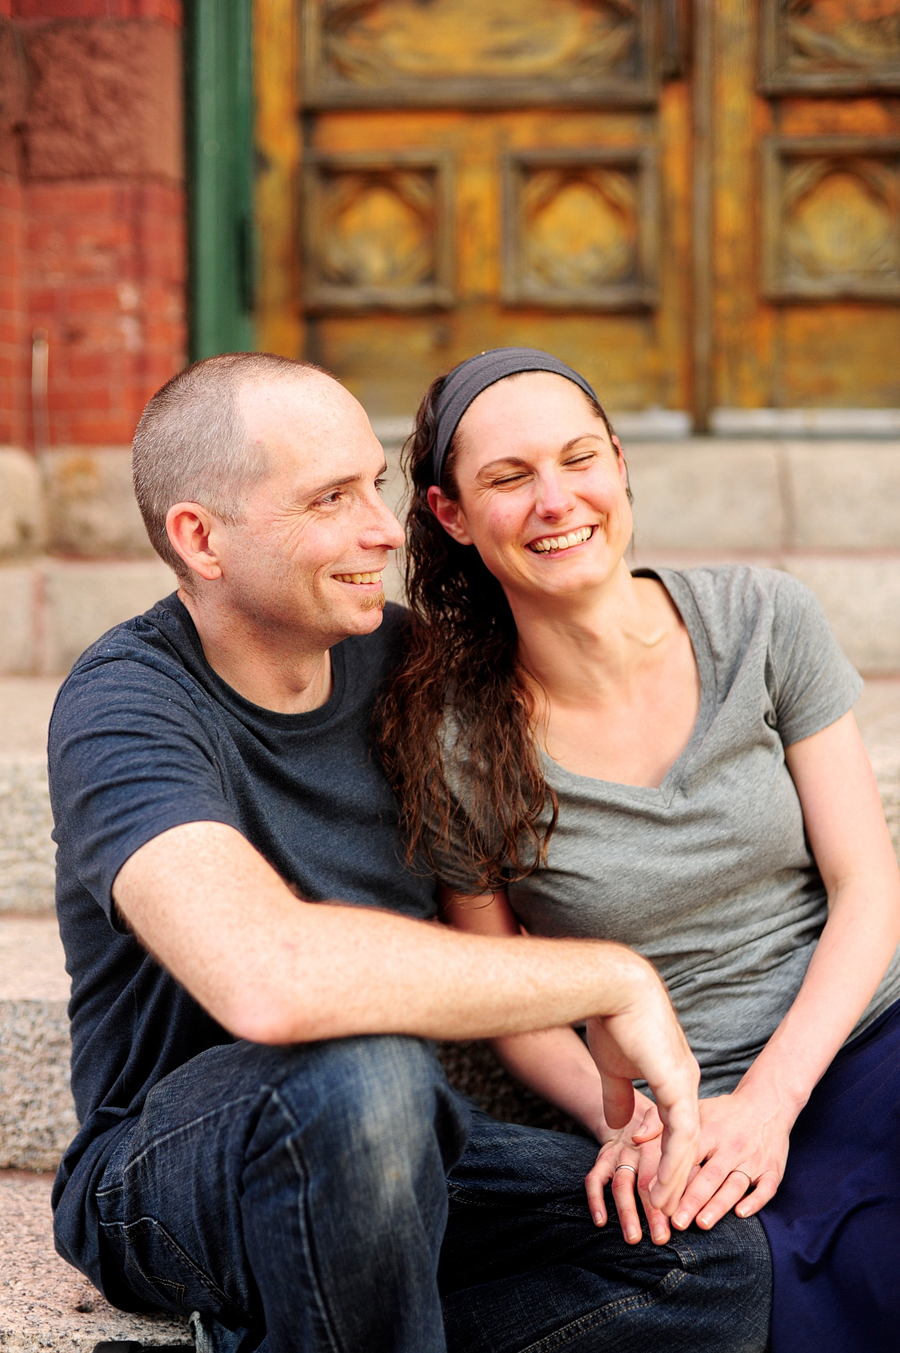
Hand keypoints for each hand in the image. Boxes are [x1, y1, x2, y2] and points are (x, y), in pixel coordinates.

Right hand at [585, 963, 700, 1216]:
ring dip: (676, 1180)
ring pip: (688, 1145)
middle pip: (688, 1139)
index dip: (668, 1156)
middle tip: (667, 1210)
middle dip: (677, 1177)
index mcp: (674, 1074)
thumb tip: (621, 1126)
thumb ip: (620, 1096)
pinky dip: (673, 1167)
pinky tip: (661, 1189)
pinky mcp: (679, 1087)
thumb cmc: (611, 1018)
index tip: (655, 1184)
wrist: (614, 987)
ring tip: (663, 1210)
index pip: (676, 1125)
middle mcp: (686, 1081)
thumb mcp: (614, 1067)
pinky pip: (682, 1138)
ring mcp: (686, 1084)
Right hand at [585, 1096, 674, 1245]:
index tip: (677, 1224)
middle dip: (653, 1214)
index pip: (666, 1175)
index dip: (671, 1199)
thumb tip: (693, 1174)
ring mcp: (618, 1155)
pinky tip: (601, 1222)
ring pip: (621, 1185)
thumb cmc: (663, 1133)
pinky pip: (594, 1180)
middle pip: (645, 1184)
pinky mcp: (602, 1159)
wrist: (631, 1112)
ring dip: (627, 1213)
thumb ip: (685, 1155)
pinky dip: (595, 1200)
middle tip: (661, 1239)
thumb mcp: (678, 1135)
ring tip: (633, 1238)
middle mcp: (638, 1150)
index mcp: (661, 1146)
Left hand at [670, 1086, 791, 1231]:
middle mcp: (731, 1146)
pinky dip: (755, 1201)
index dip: (672, 1179)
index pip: (689, 1158)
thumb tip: (634, 1139)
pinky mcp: (773, 1169)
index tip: (656, 1199)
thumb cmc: (723, 1112)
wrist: (768, 1102)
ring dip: (718, 1205)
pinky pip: (766, 1188)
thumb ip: (660, 1121)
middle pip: (710, 1176)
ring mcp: (753, 1158)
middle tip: (676, 1221)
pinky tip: (741, 1214)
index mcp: (710, 1131)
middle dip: (692, 1200)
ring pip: (735, 1184)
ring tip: (701, 1223)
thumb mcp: (693, 1108)